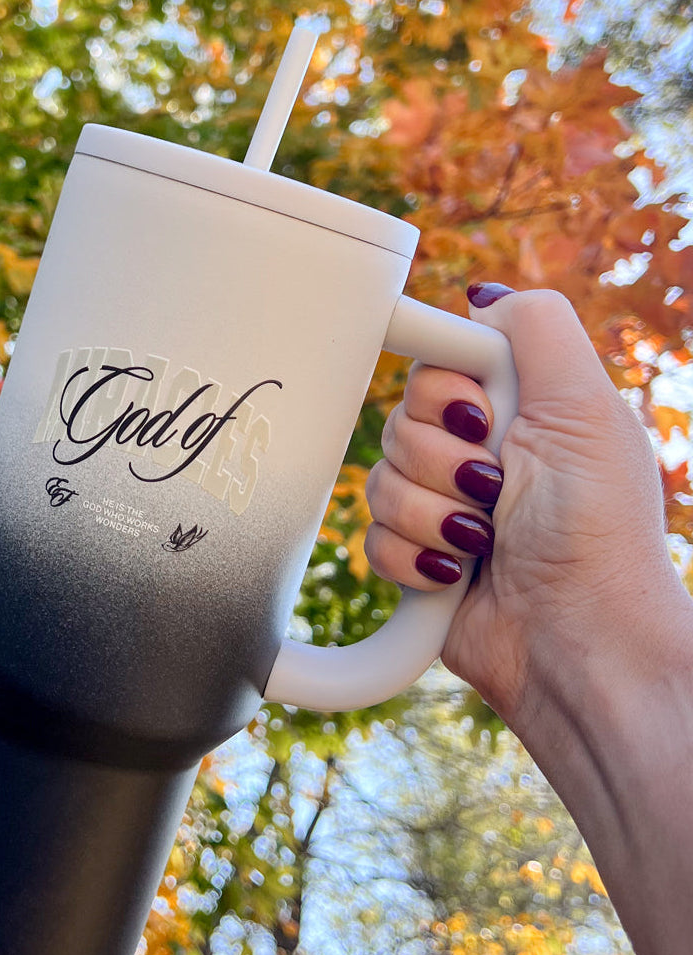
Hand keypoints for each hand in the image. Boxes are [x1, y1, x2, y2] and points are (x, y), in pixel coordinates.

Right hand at [365, 286, 684, 740]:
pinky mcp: (416, 559)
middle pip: (399, 421)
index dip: (443, 394)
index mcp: (516, 411)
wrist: (576, 642)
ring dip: (431, 515)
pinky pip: (372, 538)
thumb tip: (480, 296)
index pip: (437, 365)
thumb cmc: (597, 533)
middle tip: (495, 488)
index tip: (476, 420)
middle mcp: (476, 454)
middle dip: (442, 463)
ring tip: (483, 541)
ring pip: (379, 481)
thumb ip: (535, 331)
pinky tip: (455, 575)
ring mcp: (443, 508)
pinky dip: (413, 558)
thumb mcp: (586, 409)